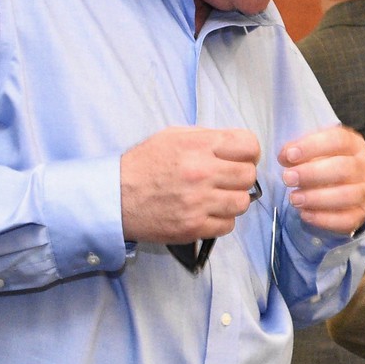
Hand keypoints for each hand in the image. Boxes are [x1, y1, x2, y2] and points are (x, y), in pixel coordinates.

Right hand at [120, 127, 258, 243]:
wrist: (115, 197)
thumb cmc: (144, 165)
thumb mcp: (172, 136)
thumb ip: (207, 137)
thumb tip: (236, 145)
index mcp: (198, 146)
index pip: (249, 145)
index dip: (248, 152)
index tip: (240, 158)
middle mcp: (201, 172)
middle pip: (248, 175)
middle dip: (240, 177)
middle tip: (226, 180)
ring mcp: (198, 202)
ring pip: (242, 202)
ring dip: (232, 200)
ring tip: (216, 198)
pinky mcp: (194, 227)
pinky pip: (228, 225)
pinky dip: (221, 220)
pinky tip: (206, 213)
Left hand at [280, 125, 364, 235]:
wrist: (343, 187)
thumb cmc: (324, 164)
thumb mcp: (313, 151)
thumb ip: (298, 151)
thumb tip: (285, 157)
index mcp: (353, 144)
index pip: (338, 140)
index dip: (312, 147)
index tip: (289, 155)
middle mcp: (364, 166)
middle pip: (343, 168)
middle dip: (312, 174)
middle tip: (287, 178)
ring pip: (347, 196)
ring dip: (317, 198)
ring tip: (294, 199)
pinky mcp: (361, 213)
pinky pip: (346, 219)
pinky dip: (324, 219)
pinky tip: (305, 214)